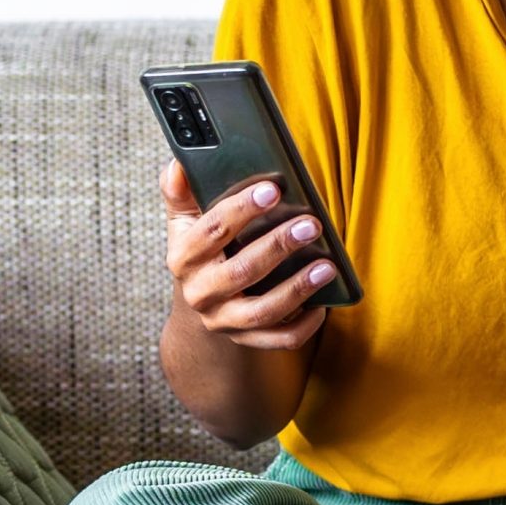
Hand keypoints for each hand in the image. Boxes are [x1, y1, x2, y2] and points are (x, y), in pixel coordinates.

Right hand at [160, 161, 332, 350]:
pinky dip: (304, 325)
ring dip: (298, 287)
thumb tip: (178, 164)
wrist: (201, 302)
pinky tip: (323, 305)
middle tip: (312, 224)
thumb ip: (180, 192)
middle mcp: (200, 292)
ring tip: (327, 266)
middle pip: (242, 271)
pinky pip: (280, 339)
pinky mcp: (246, 340)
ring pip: (263, 311)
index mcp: (182, 258)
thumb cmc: (203, 249)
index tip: (272, 190)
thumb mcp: (185, 221)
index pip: (212, 231)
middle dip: (278, 246)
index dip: (242, 209)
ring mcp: (223, 320)